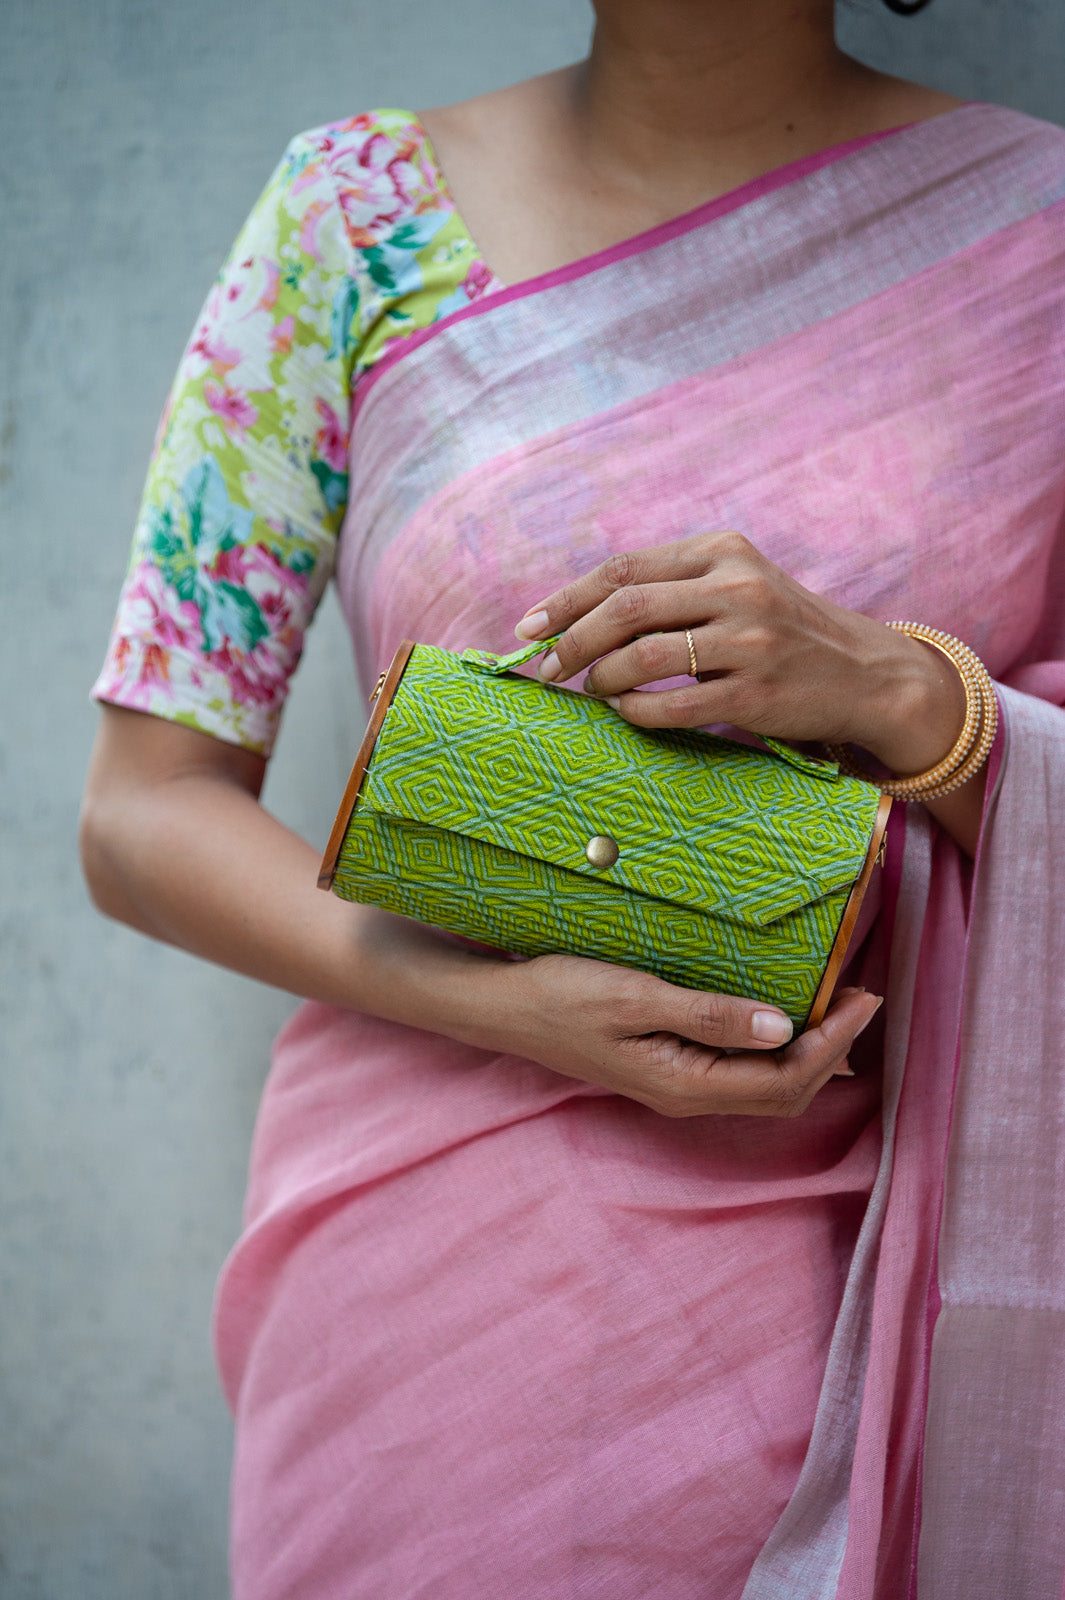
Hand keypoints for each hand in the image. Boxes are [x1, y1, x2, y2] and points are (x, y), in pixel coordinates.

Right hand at [488, 952, 881, 1117]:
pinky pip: (742, 1072)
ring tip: (839, 1007)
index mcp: (683, 1084)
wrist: (503, 1008)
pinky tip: (788, 1019)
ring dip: (810, 1051)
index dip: (833, 1042)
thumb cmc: (560, 995)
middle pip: (784, 1091)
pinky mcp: (668, 1069)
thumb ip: (708, 1014)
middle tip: (864, 996)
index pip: (784, 1078)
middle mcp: (687, 1097)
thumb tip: (783, 1026)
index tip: (863, 997)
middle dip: (833, 1049)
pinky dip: (778, 1049)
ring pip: (765, 1085)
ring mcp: (677, 1087)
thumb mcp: (634, 995)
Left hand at [515, 531, 964, 776]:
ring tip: (592, 691)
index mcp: (722, 550)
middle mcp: (736, 587)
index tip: (529, 627)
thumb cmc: (783, 631)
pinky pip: (672, 704)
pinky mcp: (758, 692)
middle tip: (549, 670)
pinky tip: (626, 712)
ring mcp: (750, 640)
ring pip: (642, 656)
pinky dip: (636, 711)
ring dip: (602, 678)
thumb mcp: (737, 584)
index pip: (623, 569)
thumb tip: (577, 618)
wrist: (866, 673)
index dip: (566, 600)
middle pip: (625, 608)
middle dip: (573, 641)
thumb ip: (672, 589)